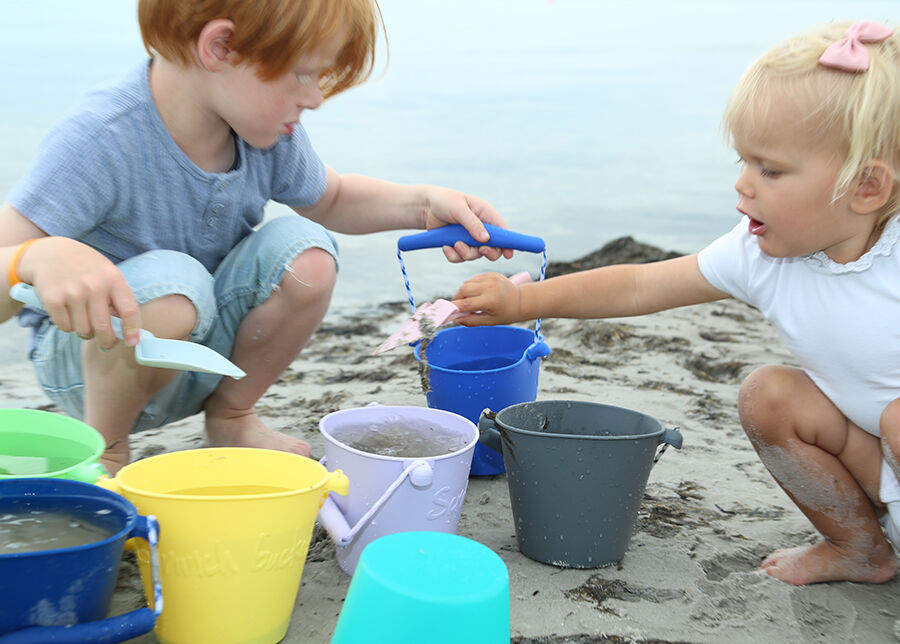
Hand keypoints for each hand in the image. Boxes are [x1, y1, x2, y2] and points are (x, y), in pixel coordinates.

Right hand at [16, 237, 140, 348]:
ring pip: (84, 331)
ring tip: (84, 321)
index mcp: (113, 279)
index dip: (132, 331)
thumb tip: (126, 329)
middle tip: (106, 343)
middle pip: (103, 328)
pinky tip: (68, 315)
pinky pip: (65, 327)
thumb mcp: (108, 274)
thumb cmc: (86, 267)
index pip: (129, 311)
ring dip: (85, 332)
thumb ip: (118, 298)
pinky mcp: (53, 299)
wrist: (51, 252)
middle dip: (106, 341)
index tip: (132, 342)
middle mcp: (94, 286)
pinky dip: (68, 327)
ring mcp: (73, 293)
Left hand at [422, 188, 514, 262]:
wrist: (426, 207)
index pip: (502, 231)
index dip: (507, 243)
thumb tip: (486, 239)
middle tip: (480, 250)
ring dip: (465, 253)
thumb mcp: (460, 209)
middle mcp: (481, 228)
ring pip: (475, 255)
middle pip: (493, 248)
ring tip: (454, 244)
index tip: (508, 254)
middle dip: (487, 252)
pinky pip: (460, 257)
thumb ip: (473, 223)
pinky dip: (453, 255)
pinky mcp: (458, 245)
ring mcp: (469, 239)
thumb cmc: (445, 201)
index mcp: (486, 215)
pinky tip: (445, 246)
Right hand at [451, 272, 522, 325]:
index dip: (455, 308)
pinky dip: (471, 286)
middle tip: (458, 306)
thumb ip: (471, 320)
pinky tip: (476, 293)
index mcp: (490, 300)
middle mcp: (489, 287)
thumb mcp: (489, 321)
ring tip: (469, 300)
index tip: (449, 312)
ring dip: (463, 292)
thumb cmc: (506, 313)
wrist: (521, 300)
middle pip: (463, 290)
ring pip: (467, 283)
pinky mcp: (490, 274)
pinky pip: (474, 279)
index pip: (466, 304)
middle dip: (457, 298)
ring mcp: (490, 278)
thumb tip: (455, 319)